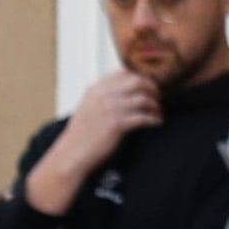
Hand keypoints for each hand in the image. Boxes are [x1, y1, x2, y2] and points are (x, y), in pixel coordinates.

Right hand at [28, 71, 157, 214]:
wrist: (71, 155)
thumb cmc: (81, 134)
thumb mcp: (88, 107)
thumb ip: (104, 96)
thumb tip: (129, 89)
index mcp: (96, 89)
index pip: (125, 73)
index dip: (141, 78)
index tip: (148, 86)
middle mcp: (103, 96)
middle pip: (138, 82)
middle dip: (152, 89)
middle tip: (158, 98)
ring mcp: (110, 110)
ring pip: (144, 99)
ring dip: (155, 106)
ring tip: (158, 112)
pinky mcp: (117, 125)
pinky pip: (144, 117)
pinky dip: (154, 119)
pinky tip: (156, 122)